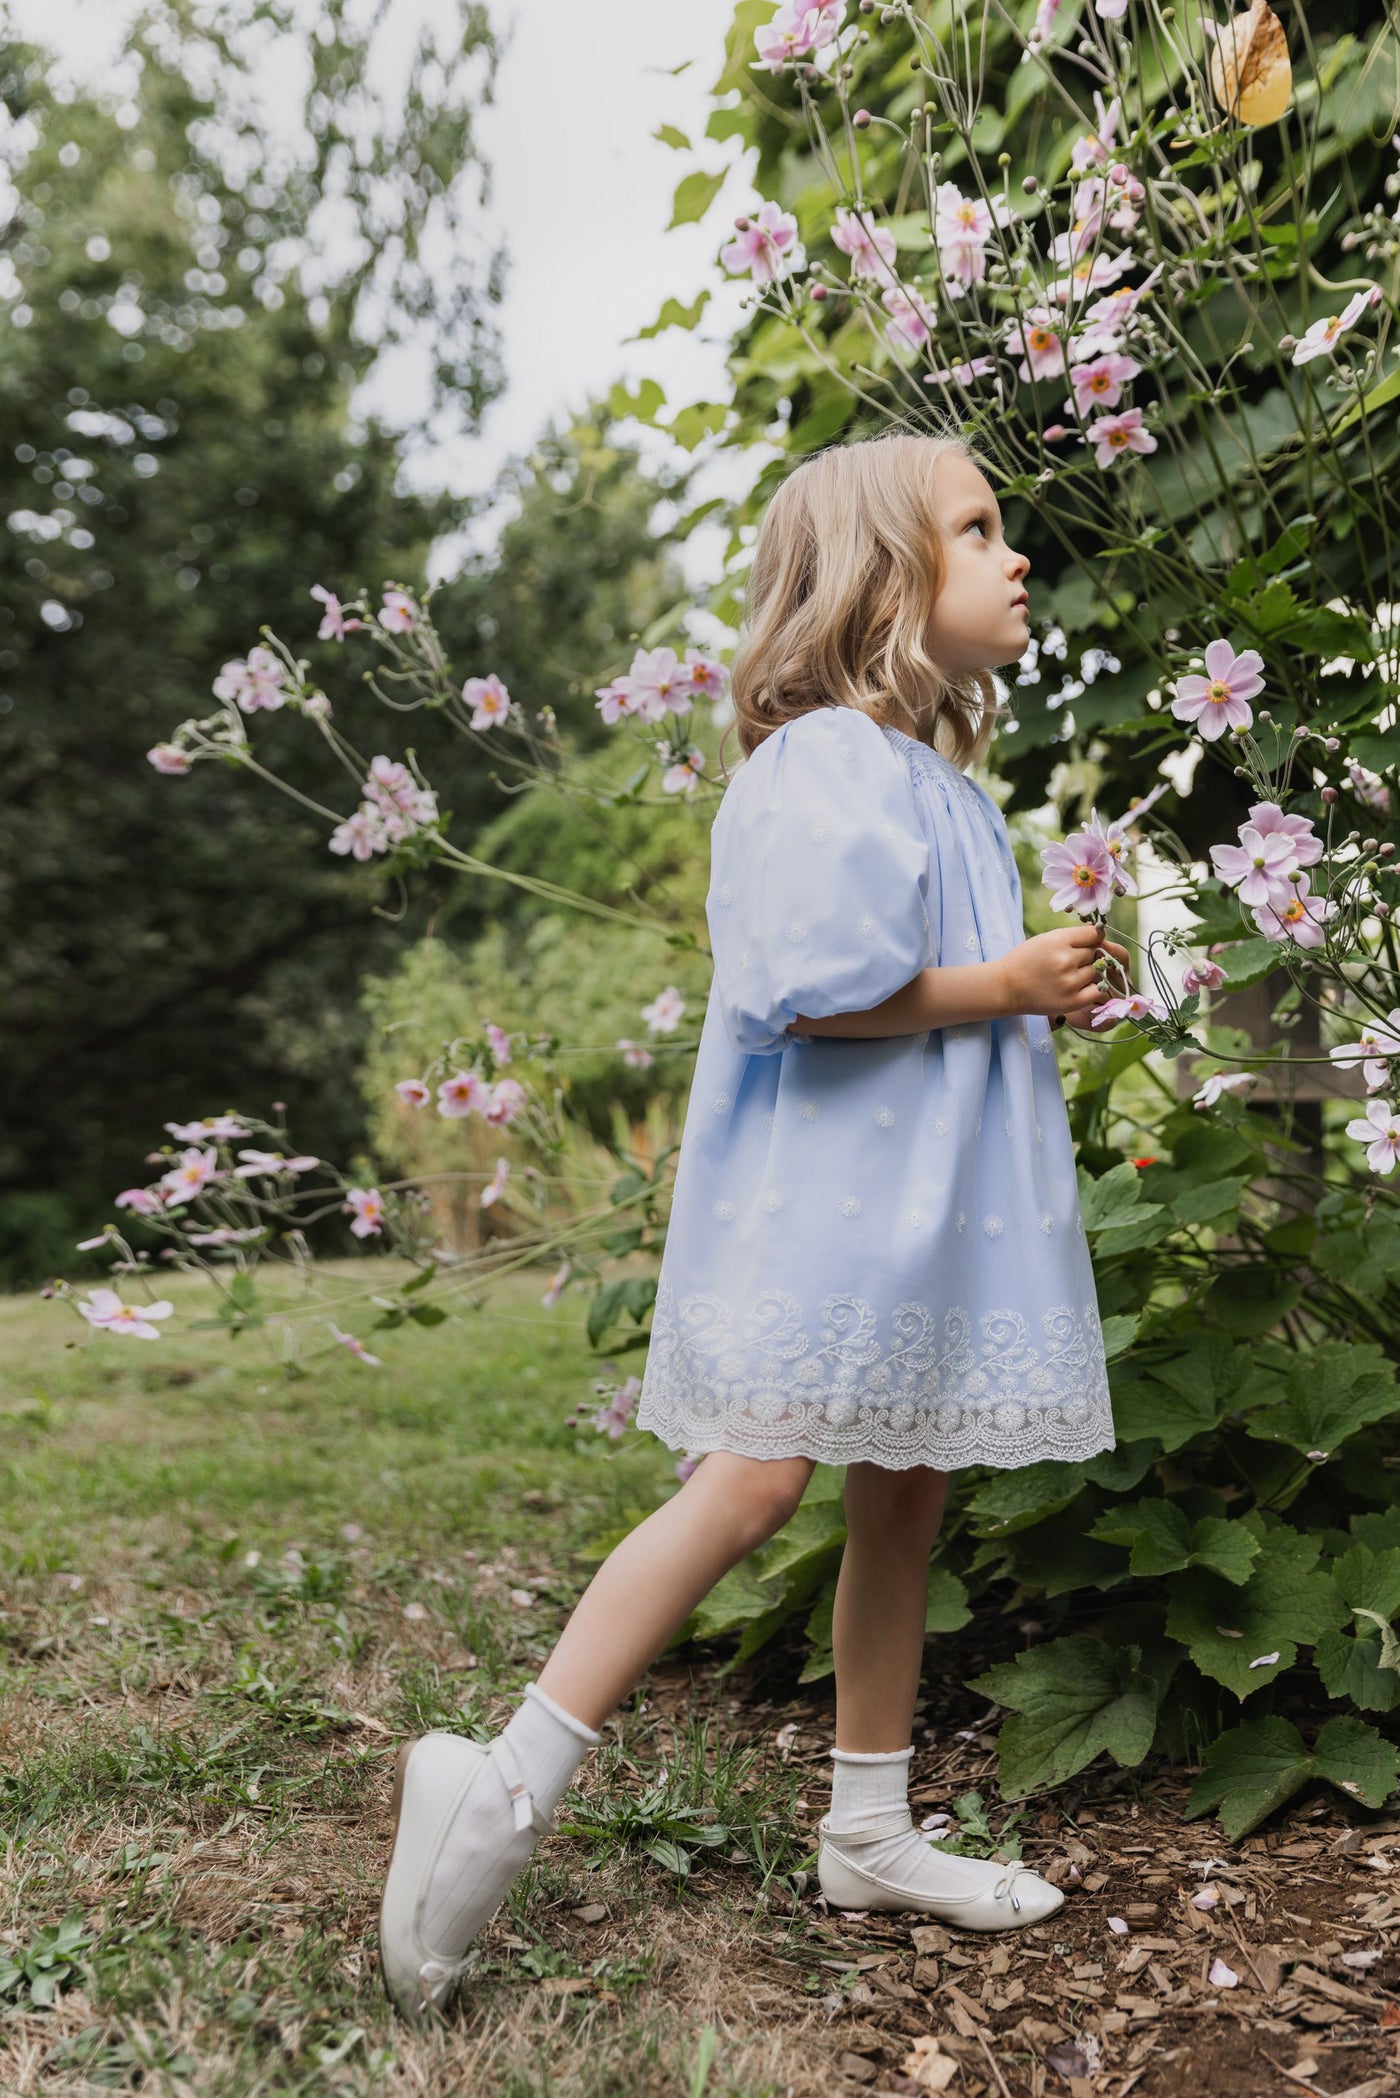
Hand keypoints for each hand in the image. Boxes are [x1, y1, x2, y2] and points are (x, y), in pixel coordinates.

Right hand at [997, 924, 1131, 1027]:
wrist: (1006, 987)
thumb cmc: (1025, 960)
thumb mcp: (1045, 939)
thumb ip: (1072, 936)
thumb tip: (1099, 934)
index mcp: (1059, 941)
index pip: (1094, 934)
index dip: (1093, 938)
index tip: (1088, 942)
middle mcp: (1066, 960)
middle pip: (1096, 953)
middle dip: (1087, 955)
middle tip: (1069, 962)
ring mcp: (1070, 982)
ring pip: (1096, 971)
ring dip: (1087, 972)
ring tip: (1068, 975)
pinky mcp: (1072, 1001)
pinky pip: (1097, 990)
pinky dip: (1091, 988)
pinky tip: (1077, 987)